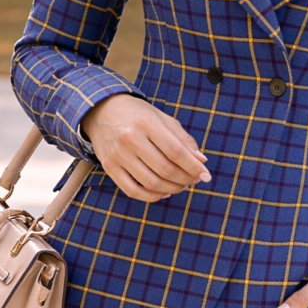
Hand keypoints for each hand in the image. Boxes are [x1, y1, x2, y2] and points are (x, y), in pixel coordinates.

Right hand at [81, 93, 209, 202]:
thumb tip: (201, 161)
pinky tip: (163, 193)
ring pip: (150, 183)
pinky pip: (132, 191)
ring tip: (181, 186)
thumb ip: (183, 139)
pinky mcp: (109, 167)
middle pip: (165, 169)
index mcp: (147, 123)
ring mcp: (118, 154)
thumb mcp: (162, 118)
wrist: (102, 110)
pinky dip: (151, 197)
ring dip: (171, 189)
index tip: (205, 175)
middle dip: (185, 179)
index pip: (175, 151)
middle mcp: (131, 138)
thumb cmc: (138, 115)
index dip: (193, 166)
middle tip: (193, 180)